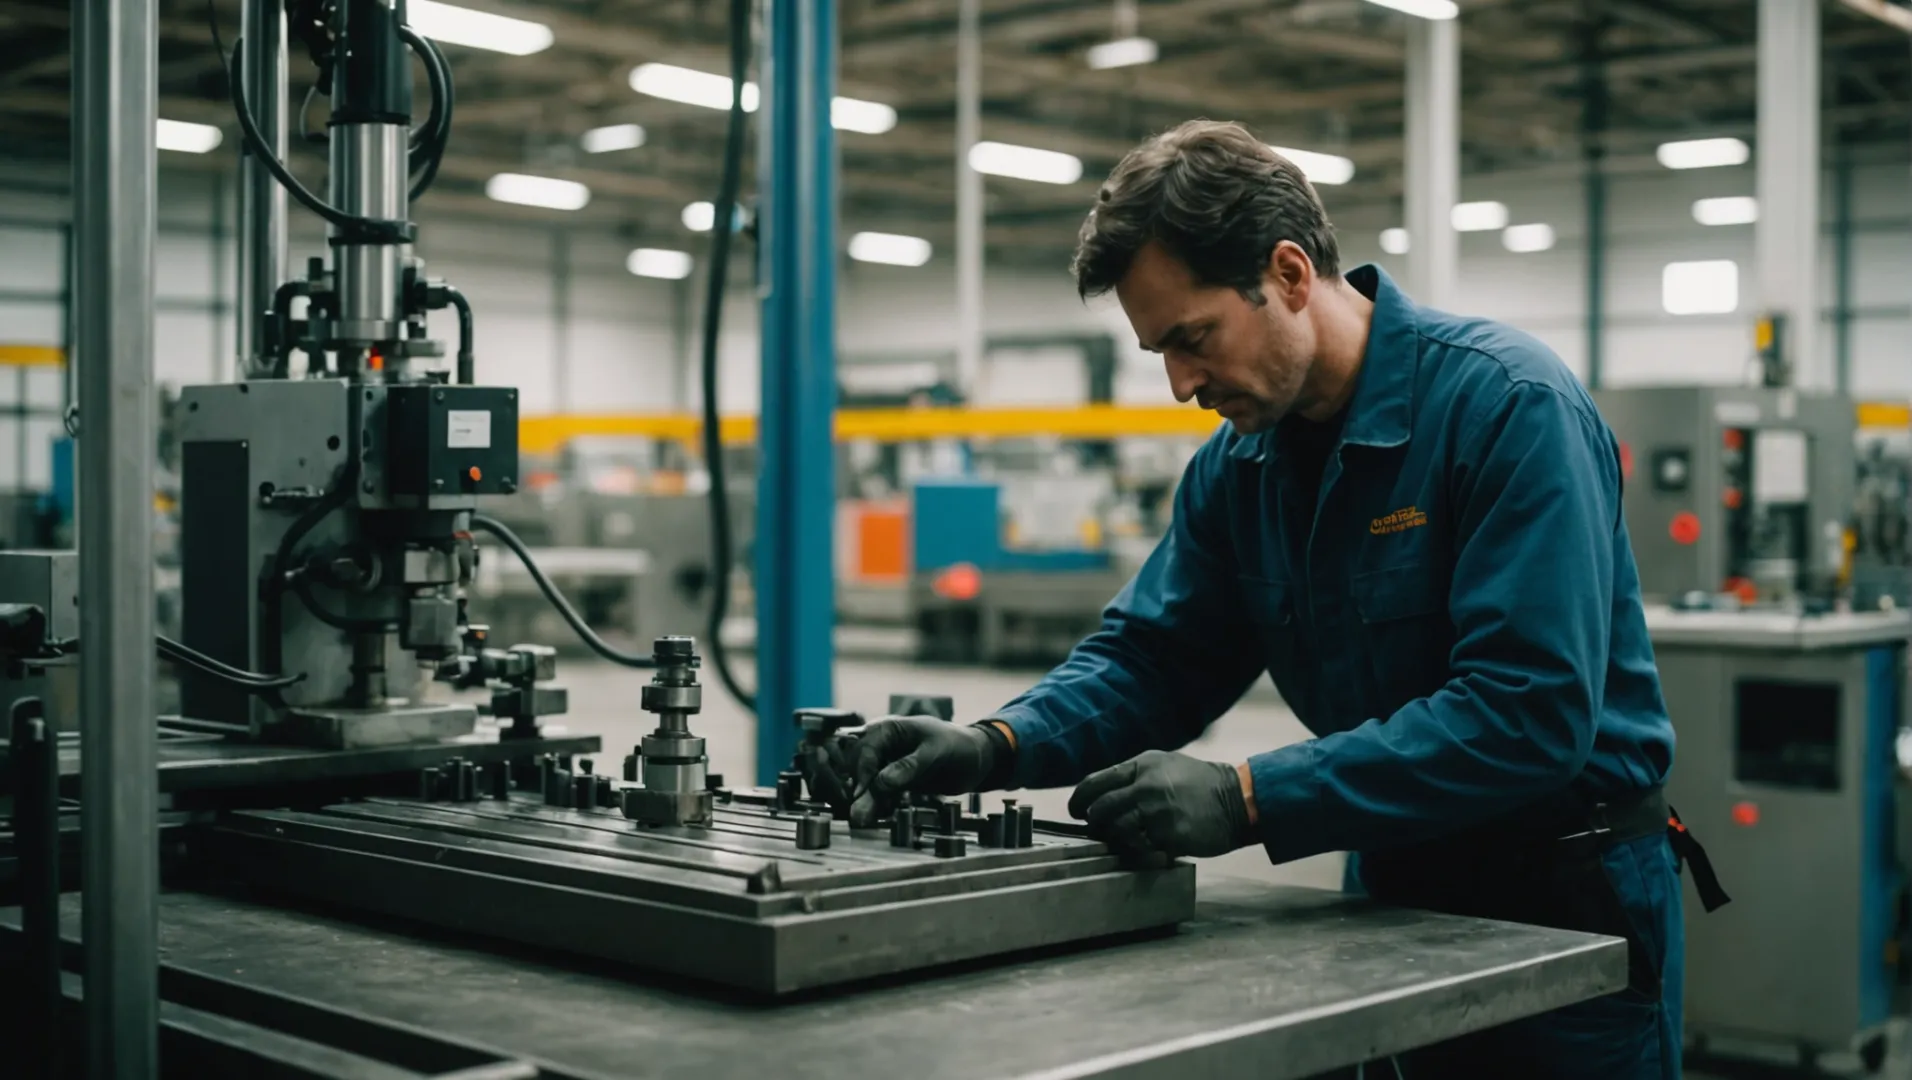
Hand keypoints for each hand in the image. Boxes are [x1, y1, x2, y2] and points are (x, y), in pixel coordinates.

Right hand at [848, 718, 996, 826]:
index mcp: (888, 729)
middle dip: (858, 791)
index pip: (864, 751)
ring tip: (863, 821)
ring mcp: (884, 764)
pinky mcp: (891, 781)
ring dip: (863, 801)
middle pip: (856, 768)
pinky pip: (874, 795)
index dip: (862, 774)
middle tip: (859, 815)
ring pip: (863, 784)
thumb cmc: (959, 747)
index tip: (861, 795)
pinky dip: (874, 805)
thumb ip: (908, 768)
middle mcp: (881, 745)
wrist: (976, 760)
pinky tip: (878, 816)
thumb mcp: (936, 753)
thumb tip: (879, 784)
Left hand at [1067, 750, 1255, 857]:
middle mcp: (1145, 786)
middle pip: (1100, 808)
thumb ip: (1133, 777)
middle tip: (1096, 830)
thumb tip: (1102, 794)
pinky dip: (1135, 850)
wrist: (1236, 800)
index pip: (1095, 782)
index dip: (1079, 799)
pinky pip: (1139, 847)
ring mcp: (1156, 811)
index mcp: (1141, 766)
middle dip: (1093, 822)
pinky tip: (1142, 848)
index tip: (1075, 810)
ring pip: (1116, 830)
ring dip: (1113, 838)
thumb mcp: (1164, 766)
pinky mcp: (1168, 835)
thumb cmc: (1199, 784)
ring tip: (1120, 840)